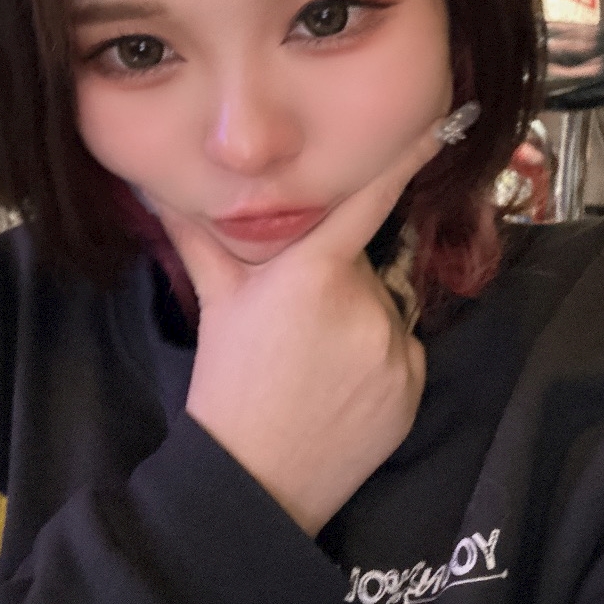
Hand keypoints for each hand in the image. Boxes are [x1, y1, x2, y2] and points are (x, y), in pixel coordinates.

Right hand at [159, 123, 444, 536]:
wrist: (254, 478)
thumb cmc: (229, 381)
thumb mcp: (218, 302)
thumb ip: (199, 238)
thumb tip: (159, 191)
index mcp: (313, 272)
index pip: (369, 202)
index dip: (408, 160)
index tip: (444, 125)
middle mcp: (363, 303)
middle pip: (361, 267)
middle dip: (336, 280)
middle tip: (300, 320)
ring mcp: (394, 348)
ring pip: (383, 309)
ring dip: (358, 320)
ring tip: (317, 361)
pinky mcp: (414, 387)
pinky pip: (403, 352)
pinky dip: (381, 360)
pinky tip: (344, 388)